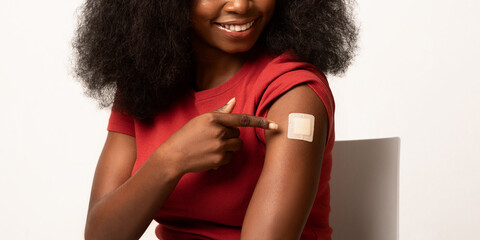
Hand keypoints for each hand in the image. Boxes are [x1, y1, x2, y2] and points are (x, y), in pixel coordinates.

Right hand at [156, 98, 277, 174]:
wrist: (174, 156)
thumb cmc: (187, 136)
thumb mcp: (201, 120)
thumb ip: (220, 112)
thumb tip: (234, 101)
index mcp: (214, 118)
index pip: (242, 119)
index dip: (260, 122)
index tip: (275, 125)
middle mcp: (218, 131)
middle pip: (238, 133)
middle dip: (230, 135)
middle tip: (212, 138)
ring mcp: (219, 146)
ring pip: (236, 145)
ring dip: (229, 146)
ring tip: (211, 147)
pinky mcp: (219, 159)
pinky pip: (231, 156)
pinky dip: (224, 157)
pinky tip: (210, 155)